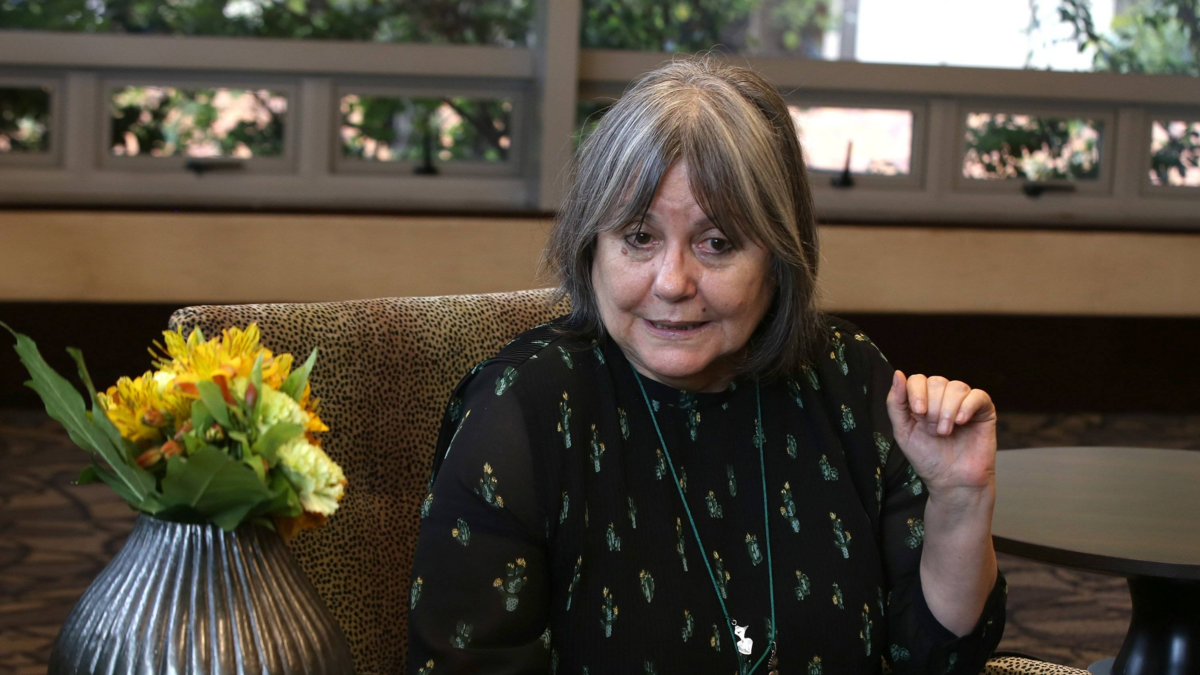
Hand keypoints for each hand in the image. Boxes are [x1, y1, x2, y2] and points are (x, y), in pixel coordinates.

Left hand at [885, 371, 997, 495]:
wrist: (952, 481)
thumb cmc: (928, 458)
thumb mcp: (903, 431)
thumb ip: (896, 403)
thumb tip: (898, 374)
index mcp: (923, 400)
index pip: (918, 379)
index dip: (917, 392)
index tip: (919, 413)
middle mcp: (944, 398)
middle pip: (937, 382)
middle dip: (933, 407)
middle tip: (934, 431)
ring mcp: (965, 403)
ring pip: (956, 387)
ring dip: (947, 411)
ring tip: (945, 432)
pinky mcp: (984, 411)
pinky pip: (978, 396)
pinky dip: (967, 406)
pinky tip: (961, 422)